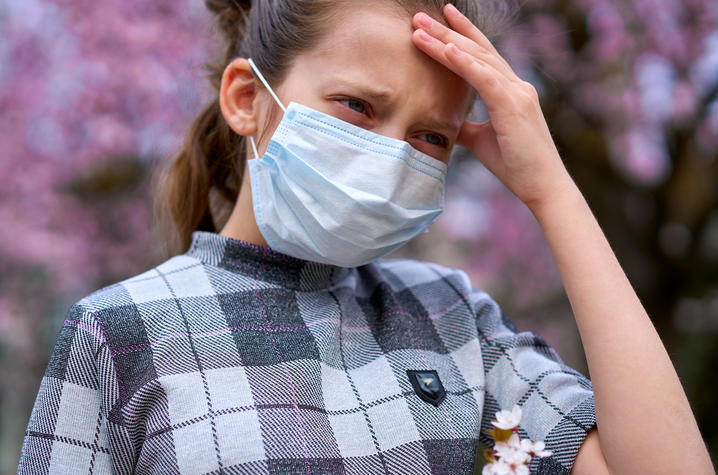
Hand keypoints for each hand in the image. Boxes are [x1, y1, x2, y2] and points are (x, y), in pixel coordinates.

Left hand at [411, 4, 575, 210]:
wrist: (543, 187)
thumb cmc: (516, 165)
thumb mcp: (482, 141)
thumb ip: (466, 126)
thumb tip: (447, 122)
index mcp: (510, 92)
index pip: (483, 55)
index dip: (463, 34)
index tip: (443, 17)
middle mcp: (516, 86)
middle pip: (478, 50)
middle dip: (448, 31)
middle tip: (420, 16)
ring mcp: (517, 94)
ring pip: (478, 59)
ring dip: (447, 42)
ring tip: (421, 28)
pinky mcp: (514, 107)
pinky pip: (486, 79)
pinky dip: (466, 63)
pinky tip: (447, 50)